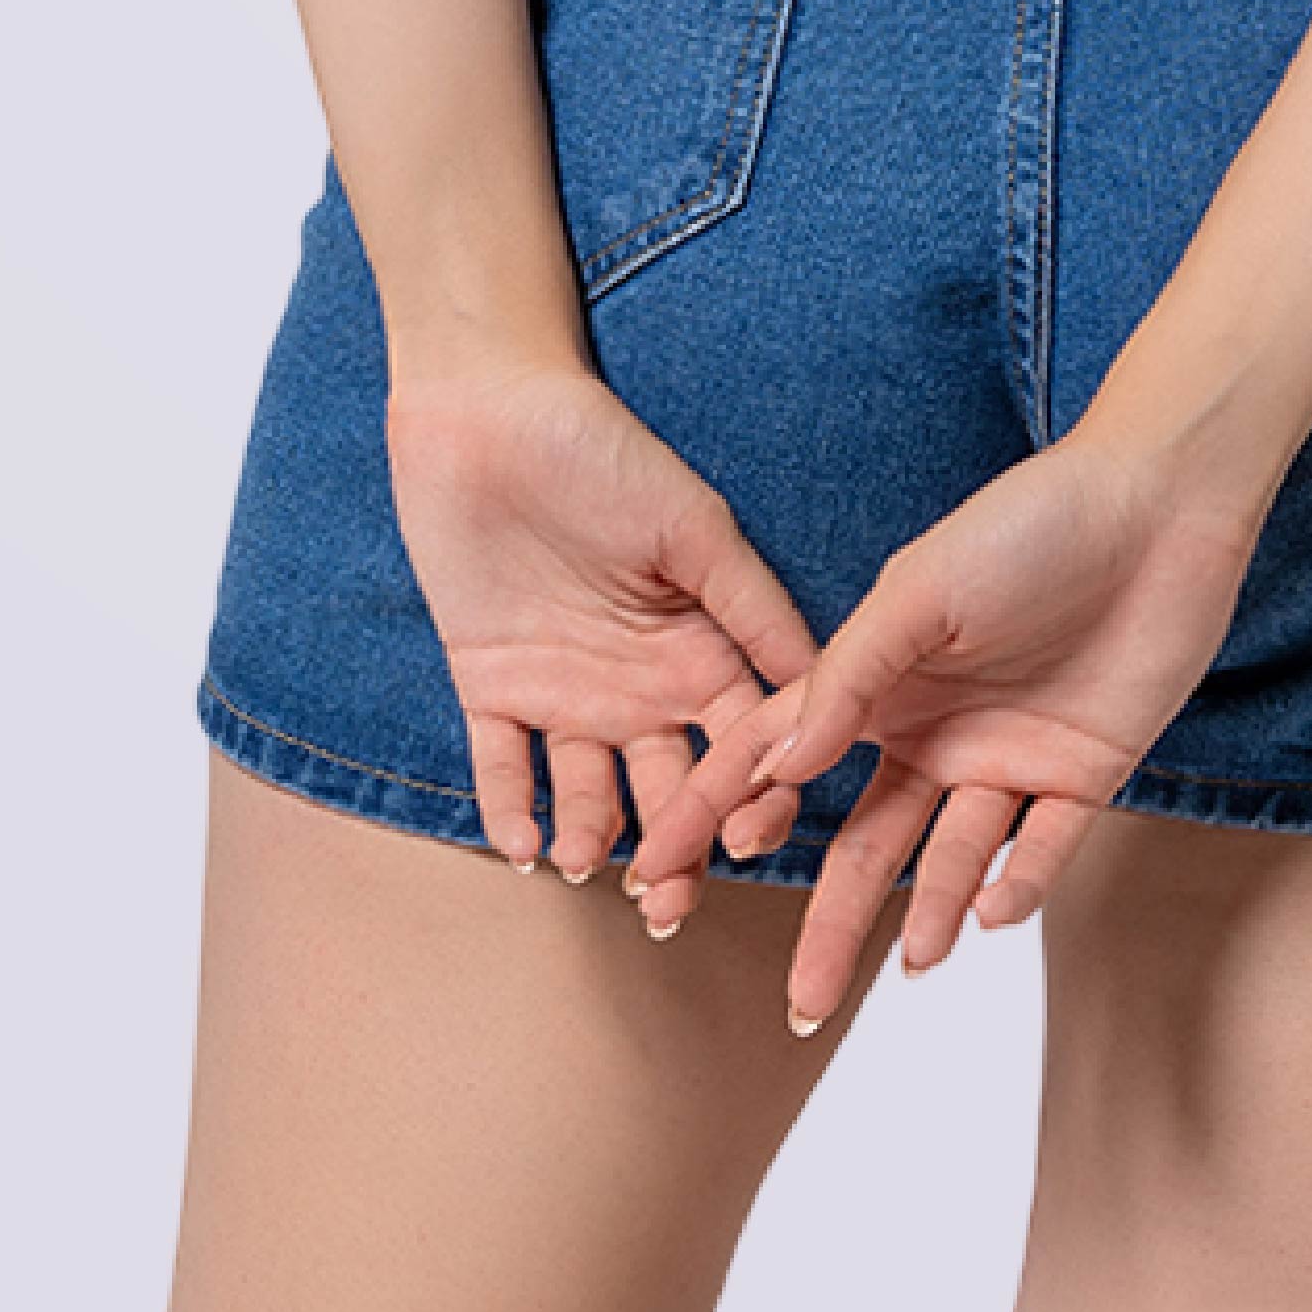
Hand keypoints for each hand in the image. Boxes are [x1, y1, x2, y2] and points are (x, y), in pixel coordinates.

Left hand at [384, 354, 822, 913]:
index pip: (742, 745)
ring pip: (590, 794)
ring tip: (593, 865)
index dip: (754, 796)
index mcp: (698, 648)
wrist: (488, 410)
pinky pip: (503, 766)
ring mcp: (564, 690)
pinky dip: (511, 811)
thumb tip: (824, 685)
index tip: (756, 840)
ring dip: (594, 839)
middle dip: (675, 852)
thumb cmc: (602, 451)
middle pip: (670, 791)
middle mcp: (638, 684)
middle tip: (667, 901)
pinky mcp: (490, 685)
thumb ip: (752, 606)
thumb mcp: (693, 526)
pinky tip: (524, 846)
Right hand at [613, 425, 1273, 1025]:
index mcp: (881, 682)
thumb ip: (850, 677)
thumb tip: (777, 765)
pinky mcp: (1082, 771)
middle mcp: (935, 729)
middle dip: (832, 923)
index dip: (720, 813)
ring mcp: (1007, 754)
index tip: (655, 876)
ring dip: (931, 914)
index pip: (782, 759)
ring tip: (916, 961)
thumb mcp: (922, 591)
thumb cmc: (1029, 524)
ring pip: (951, 861)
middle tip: (801, 1004)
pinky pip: (1042, 849)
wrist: (1159, 506)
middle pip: (867, 843)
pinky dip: (1017, 886)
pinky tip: (992, 912)